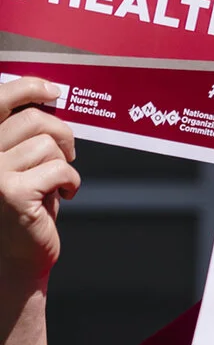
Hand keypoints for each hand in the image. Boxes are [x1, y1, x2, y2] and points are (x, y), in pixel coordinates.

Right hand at [0, 79, 75, 286]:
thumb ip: (21, 136)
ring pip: (49, 146)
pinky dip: (71, 181)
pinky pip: (59, 169)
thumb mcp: (17, 164)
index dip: (28, 87)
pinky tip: (64, 194)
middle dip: (62, 135)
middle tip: (67, 153)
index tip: (53, 90)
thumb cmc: (20, 207)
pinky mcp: (10, 192)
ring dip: (64, 164)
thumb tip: (48, 98)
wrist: (14, 257)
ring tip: (57, 182)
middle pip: (34, 120)